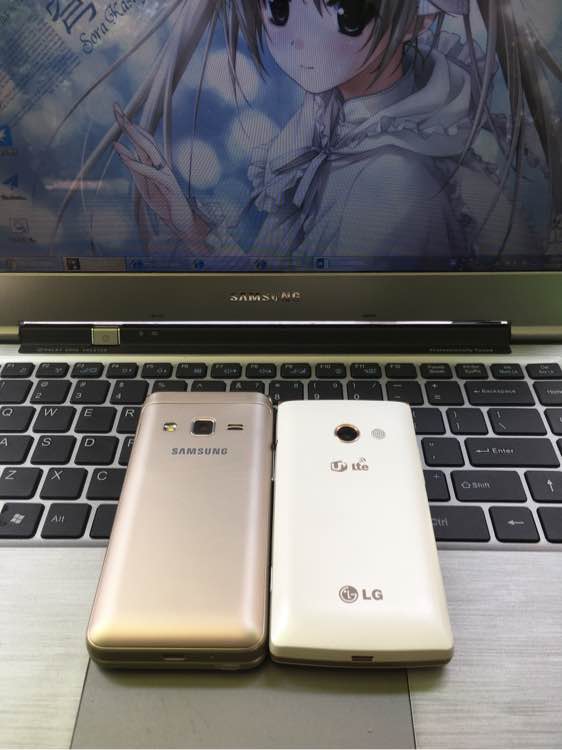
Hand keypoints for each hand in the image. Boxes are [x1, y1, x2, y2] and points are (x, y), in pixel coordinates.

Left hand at [112, 103, 209, 251]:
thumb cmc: (163, 202)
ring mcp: (166, 173)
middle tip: (115, 107)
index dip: (129, 125)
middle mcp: (161, 164)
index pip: (142, 139)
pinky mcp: (168, 186)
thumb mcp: (143, 183)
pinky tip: (125, 158)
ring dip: (134, 136)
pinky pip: (151, 172)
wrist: (181, 222)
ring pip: (149, 150)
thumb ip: (133, 165)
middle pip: (144, 138)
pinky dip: (137, 164)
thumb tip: (117, 146)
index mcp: (155, 163)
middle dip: (128, 123)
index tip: (116, 110)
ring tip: (121, 123)